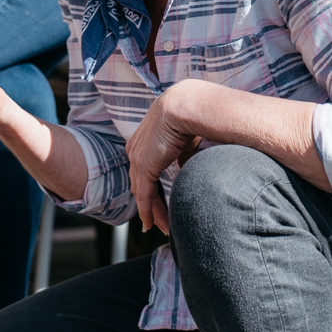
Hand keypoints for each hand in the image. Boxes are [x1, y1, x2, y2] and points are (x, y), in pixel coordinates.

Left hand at [126, 83, 201, 235]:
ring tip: (161, 227)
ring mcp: (137, 157)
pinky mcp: (144, 166)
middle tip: (157, 221)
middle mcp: (136, 148)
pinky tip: (152, 223)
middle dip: (150, 203)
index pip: (144, 169)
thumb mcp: (187, 139)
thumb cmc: (196, 116)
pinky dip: (148, 211)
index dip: (150, 186)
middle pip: (140, 182)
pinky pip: (145, 194)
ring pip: (143, 192)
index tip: (158, 201)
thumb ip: (183, 156)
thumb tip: (186, 170)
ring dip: (152, 211)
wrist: (189, 105)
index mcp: (145, 139)